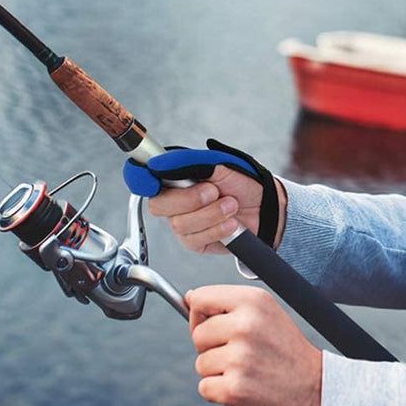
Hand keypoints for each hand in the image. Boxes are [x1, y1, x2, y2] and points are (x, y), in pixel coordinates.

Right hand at [148, 164, 275, 253]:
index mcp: (174, 177)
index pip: (144, 178)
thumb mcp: (218, 164)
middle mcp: (174, 201)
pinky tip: (231, 224)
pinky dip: (217, 229)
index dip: (141, 179)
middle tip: (214, 191)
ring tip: (231, 205)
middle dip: (190, 199)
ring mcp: (182, 223)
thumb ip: (188, 163)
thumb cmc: (240, 183)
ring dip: (211, 214)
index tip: (152, 180)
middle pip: (158, 205)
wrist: (264, 207)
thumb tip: (160, 162)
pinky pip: (195, 240)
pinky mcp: (194, 242)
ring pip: (180, 224)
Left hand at [188, 285, 321, 405]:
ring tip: (248, 372)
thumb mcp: (266, 314)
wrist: (318, 391)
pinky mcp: (235, 388)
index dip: (200, 315)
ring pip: (201, 364)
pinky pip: (205, 388)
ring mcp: (239, 357)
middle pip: (197, 334)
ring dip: (218, 373)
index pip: (200, 298)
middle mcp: (245, 324)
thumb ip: (229, 306)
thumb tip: (189, 298)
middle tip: (241, 355)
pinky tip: (246, 389)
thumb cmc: (286, 352)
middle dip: (211, 348)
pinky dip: (220, 393)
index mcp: (253, 300)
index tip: (213, 327)